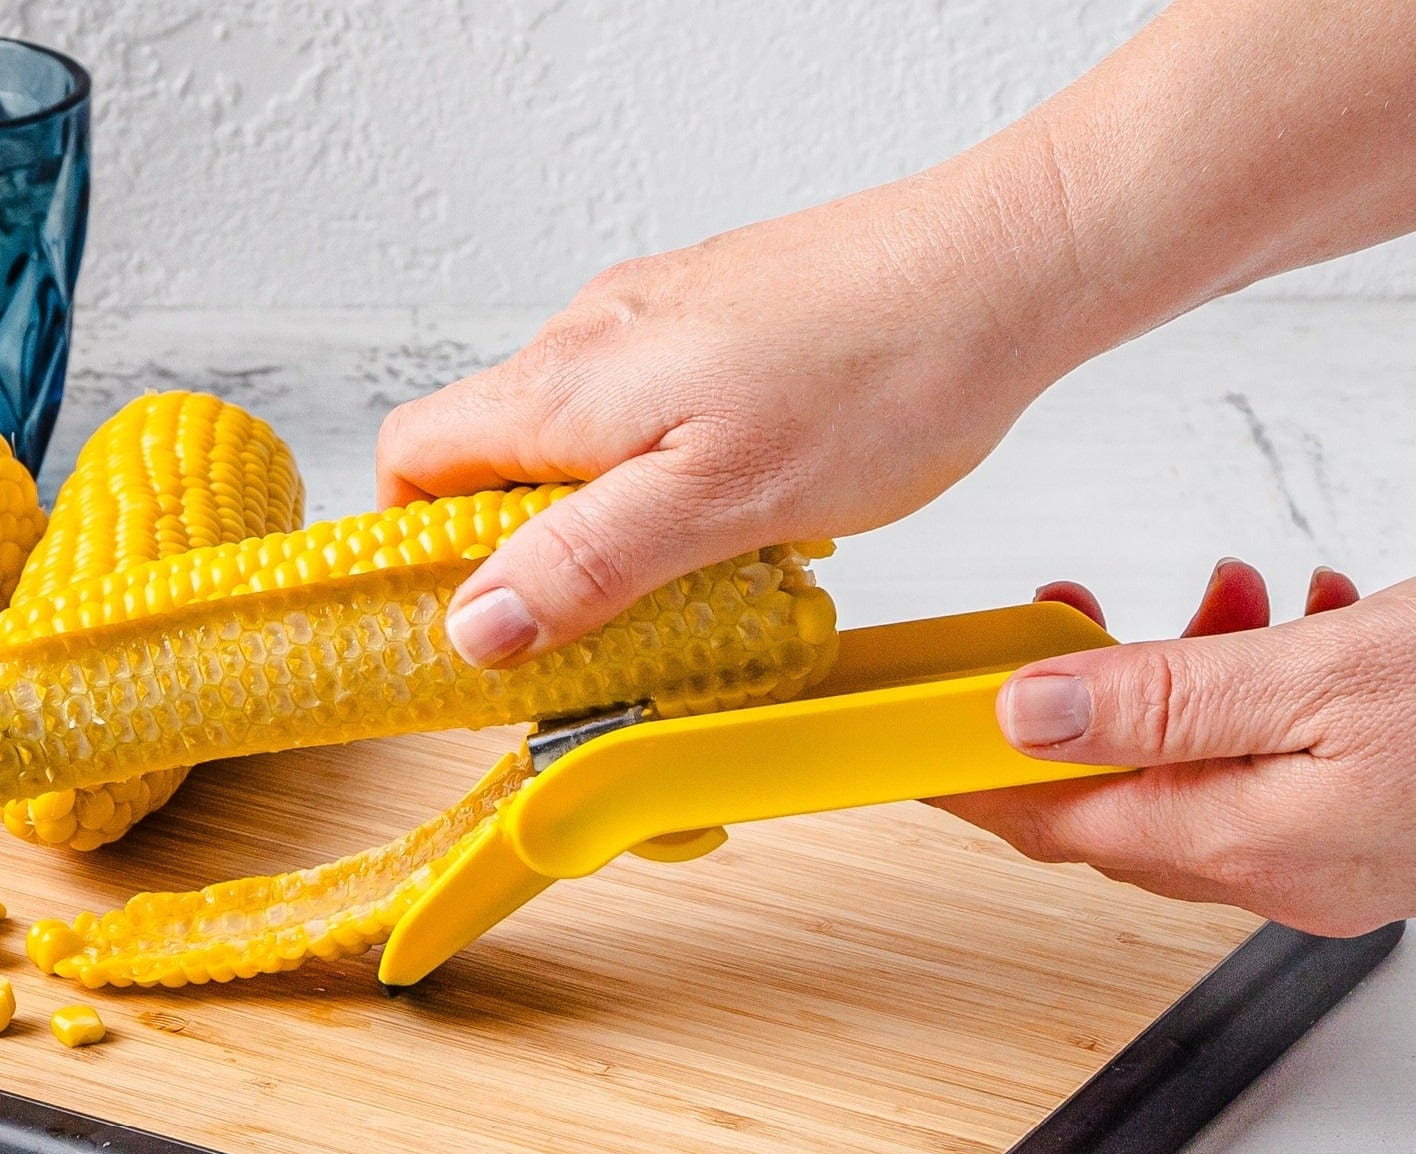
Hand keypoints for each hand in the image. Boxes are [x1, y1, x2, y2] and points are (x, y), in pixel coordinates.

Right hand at [376, 153, 1087, 666]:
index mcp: (566, 384)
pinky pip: (645, 408)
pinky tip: (742, 502)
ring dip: (602, 515)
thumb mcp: (721, 502)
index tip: (470, 622)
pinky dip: (662, 471)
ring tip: (690, 569)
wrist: (1003, 268)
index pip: (412, 457)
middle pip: (488, 453)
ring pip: (573, 435)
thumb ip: (586, 562)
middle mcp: (591, 336)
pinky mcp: (715, 317)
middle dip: (523, 547)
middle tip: (598, 621)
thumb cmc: (882, 374)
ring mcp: (654, 318)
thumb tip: (474, 624)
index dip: (416, 545)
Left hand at [934, 562, 1415, 935]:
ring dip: (1186, 679)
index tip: (915, 742)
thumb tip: (1030, 717)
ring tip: (1231, 595)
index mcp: (1244, 842)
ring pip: (1200, 769)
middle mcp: (1282, 870)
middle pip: (1119, 793)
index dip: (973, 779)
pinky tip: (1299, 630)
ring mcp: (1331, 860)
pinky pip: (1271, 768)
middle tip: (1069, 616)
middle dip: (1082, 699)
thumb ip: (1167, 701)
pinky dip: (1260, 697)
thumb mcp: (1323, 677)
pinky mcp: (1376, 830)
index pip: (1054, 822)